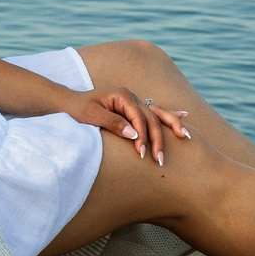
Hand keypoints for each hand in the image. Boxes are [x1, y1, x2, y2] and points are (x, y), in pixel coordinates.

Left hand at [63, 86, 190, 165]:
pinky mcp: (132, 111)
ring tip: (186, 137)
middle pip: (152, 118)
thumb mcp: (91, 116)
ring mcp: (133, 103)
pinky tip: (184, 117)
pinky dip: (169, 116)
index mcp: (122, 96)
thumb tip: (134, 134)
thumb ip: (113, 123)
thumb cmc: (77, 110)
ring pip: (157, 115)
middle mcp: (131, 97)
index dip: (142, 136)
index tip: (141, 153)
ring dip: (171, 127)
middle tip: (160, 160)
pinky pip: (154, 114)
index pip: (139, 117)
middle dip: (158, 139)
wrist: (68, 104)